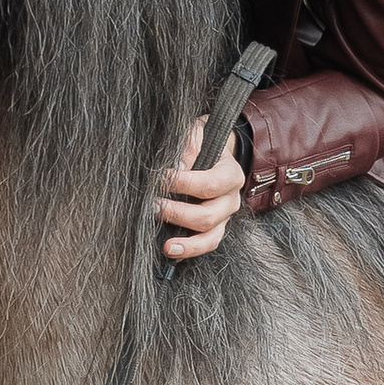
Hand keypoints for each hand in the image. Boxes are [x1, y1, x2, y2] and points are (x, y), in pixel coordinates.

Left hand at [157, 115, 245, 263]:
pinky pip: (207, 244)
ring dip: (186, 241)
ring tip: (165, 243)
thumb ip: (189, 145)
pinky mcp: (215, 228)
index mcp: (230, 174)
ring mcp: (224, 216)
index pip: (210, 184)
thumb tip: (178, 166)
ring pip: (210, 235)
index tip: (159, 178)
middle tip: (152, 205)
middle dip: (177, 213)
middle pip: (208, 215)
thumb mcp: (198, 134)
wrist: (216, 152)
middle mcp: (231, 199)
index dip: (183, 184)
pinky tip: (171, 250)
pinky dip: (189, 250)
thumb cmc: (202, 143)